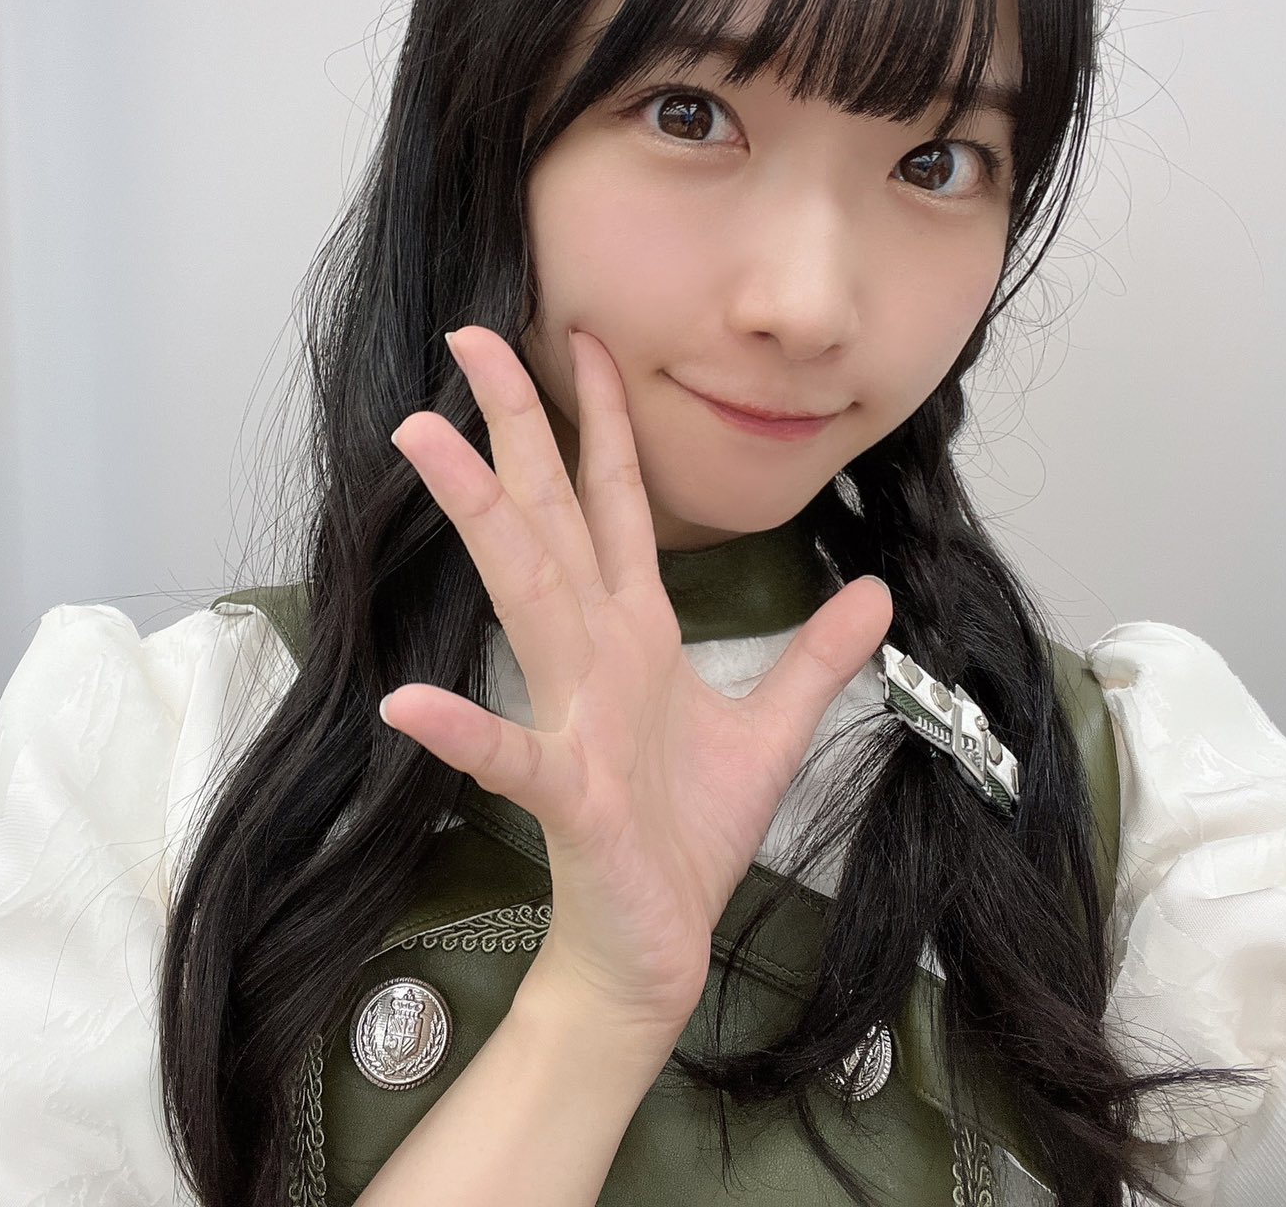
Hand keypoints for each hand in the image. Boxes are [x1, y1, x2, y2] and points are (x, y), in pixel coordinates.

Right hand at [381, 324, 892, 1031]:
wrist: (652, 949)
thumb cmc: (686, 842)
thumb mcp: (771, 734)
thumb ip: (816, 658)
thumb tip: (875, 591)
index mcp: (635, 633)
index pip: (614, 503)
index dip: (602, 420)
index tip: (583, 339)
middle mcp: (594, 655)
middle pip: (551, 517)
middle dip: (516, 425)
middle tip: (473, 336)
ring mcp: (573, 716)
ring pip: (525, 597)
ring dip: (478, 519)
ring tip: (425, 441)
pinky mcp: (572, 795)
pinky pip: (512, 756)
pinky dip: (463, 730)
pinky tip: (410, 704)